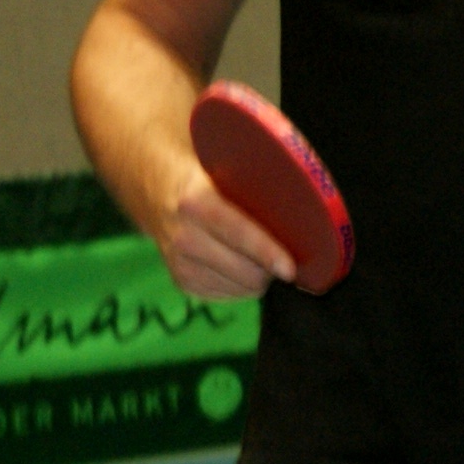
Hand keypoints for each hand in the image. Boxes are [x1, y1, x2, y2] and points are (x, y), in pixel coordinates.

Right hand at [152, 163, 293, 299]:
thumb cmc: (209, 177)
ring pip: (240, 287)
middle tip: (287, 258)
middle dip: (271, 269)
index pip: (237, 233)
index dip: (267, 253)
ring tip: (262, 257)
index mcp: (196, 202)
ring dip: (259, 278)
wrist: (158, 191)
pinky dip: (243, 285)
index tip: (290, 269)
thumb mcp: (226, 168)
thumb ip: (258, 182)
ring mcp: (179, 263)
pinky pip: (229, 295)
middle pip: (243, 270)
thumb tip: (305, 199)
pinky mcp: (182, 282)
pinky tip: (242, 264)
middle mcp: (183, 236)